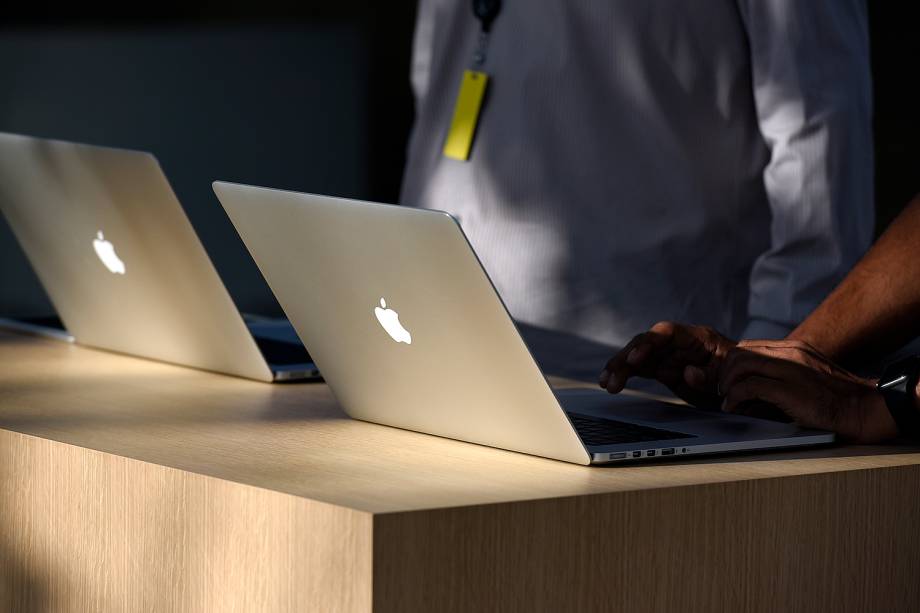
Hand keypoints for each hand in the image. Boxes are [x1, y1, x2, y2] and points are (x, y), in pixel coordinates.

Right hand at [598, 322, 735, 406]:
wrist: (745, 385)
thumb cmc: (740, 377)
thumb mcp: (730, 379)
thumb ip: (709, 376)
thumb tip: (687, 372)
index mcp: (697, 337)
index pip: (666, 332)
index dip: (648, 343)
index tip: (635, 358)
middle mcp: (678, 343)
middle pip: (645, 342)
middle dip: (626, 358)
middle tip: (613, 377)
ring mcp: (668, 354)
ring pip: (637, 354)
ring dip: (619, 367)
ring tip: (606, 383)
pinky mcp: (661, 368)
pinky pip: (638, 368)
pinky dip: (624, 374)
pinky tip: (609, 383)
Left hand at [719, 344, 898, 442]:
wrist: (864, 409)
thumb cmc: (835, 399)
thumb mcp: (806, 375)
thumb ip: (782, 373)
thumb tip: (751, 384)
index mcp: (794, 348)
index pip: (748, 346)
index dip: (732, 364)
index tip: (728, 382)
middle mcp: (791, 353)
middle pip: (739, 353)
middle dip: (724, 373)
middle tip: (723, 392)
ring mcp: (791, 369)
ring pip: (740, 365)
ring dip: (727, 385)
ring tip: (728, 401)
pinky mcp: (790, 389)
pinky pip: (749, 387)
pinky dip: (735, 398)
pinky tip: (734, 408)